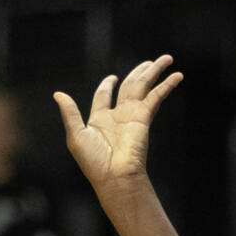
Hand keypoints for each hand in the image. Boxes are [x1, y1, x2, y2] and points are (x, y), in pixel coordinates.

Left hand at [52, 56, 182, 185]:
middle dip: (139, 73)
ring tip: (166, 59)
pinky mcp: (144, 118)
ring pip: (144, 86)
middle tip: (149, 62)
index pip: (103, 96)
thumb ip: (69, 112)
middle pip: (129, 86)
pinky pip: (156, 97)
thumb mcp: (76, 135)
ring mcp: (132, 115)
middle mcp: (117, 115)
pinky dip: (166, 86)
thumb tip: (57, 94)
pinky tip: (177, 76)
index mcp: (99, 119)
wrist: (114, 176)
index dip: (107, 86)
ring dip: (155, 72)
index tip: (111, 78)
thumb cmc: (93, 161)